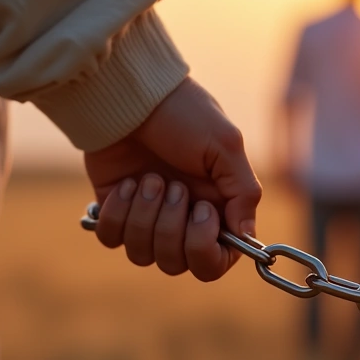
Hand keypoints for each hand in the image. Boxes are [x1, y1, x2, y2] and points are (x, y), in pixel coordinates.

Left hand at [84, 78, 261, 281]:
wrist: (132, 95)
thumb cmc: (184, 114)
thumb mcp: (225, 146)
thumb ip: (243, 194)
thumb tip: (247, 239)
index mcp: (216, 209)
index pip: (215, 262)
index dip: (206, 250)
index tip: (202, 213)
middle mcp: (182, 220)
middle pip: (177, 264)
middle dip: (172, 227)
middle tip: (173, 185)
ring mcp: (147, 218)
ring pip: (143, 255)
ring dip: (145, 216)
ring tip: (148, 178)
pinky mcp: (115, 211)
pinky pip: (112, 240)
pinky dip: (118, 213)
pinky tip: (126, 182)